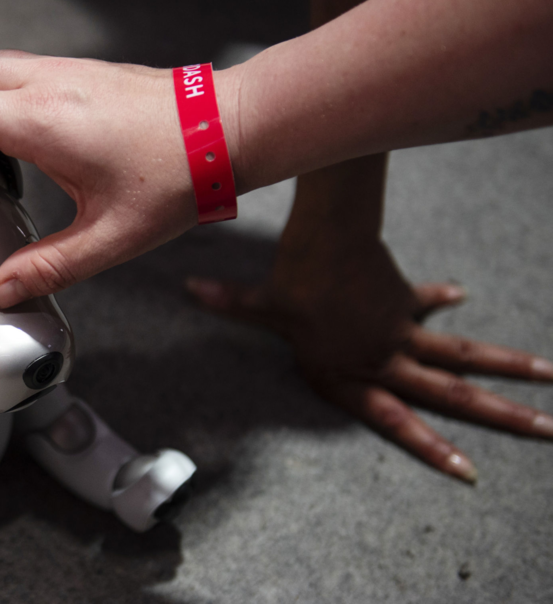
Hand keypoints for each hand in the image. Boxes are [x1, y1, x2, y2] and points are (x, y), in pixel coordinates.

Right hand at [0, 51, 245, 308]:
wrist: (226, 128)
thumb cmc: (179, 174)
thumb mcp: (111, 238)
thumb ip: (49, 267)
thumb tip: (6, 290)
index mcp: (44, 121)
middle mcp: (47, 84)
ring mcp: (62, 70)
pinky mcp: (76, 70)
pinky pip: (9, 71)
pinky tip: (10, 146)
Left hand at [187, 232, 552, 482]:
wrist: (329, 234)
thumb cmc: (292, 277)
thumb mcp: (258, 302)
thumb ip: (226, 303)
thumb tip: (188, 287)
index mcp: (349, 373)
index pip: (395, 419)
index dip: (431, 447)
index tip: (469, 470)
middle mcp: (381, 358)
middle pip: (450, 394)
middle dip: (499, 416)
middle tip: (546, 430)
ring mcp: (398, 331)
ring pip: (460, 356)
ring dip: (504, 366)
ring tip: (549, 378)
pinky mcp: (402, 301)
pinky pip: (425, 307)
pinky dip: (441, 301)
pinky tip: (462, 296)